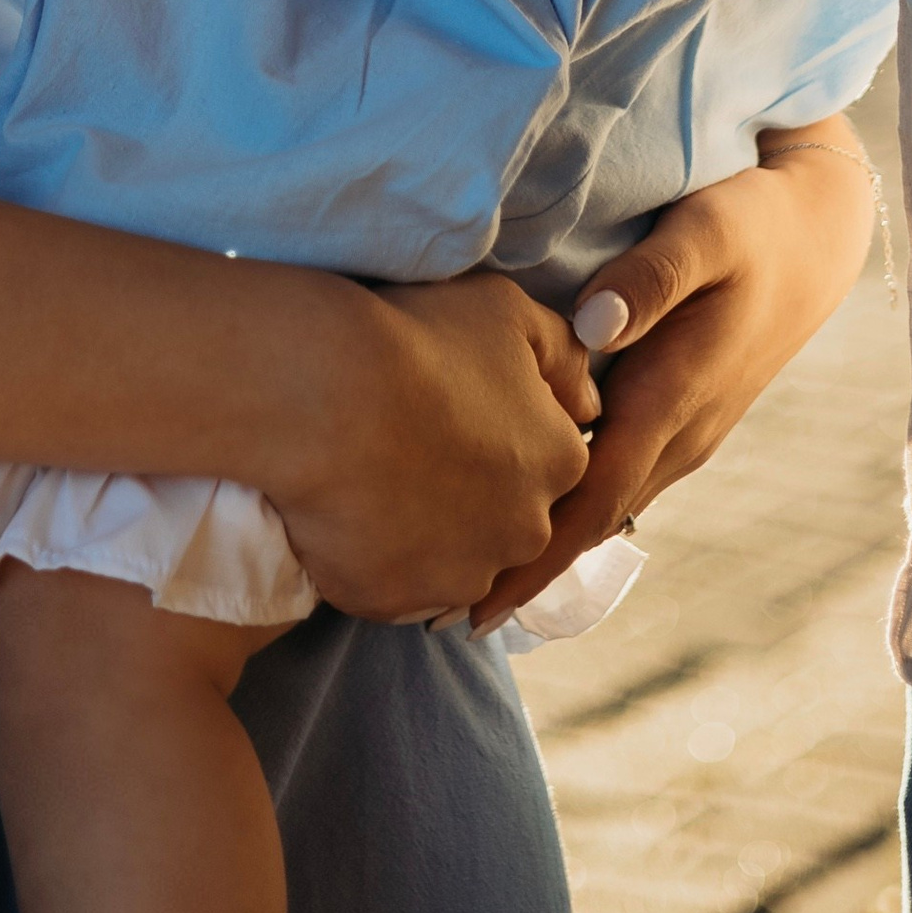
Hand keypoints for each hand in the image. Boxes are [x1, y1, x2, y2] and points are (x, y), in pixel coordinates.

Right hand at [271, 268, 596, 625]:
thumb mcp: (508, 311)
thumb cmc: (418, 338)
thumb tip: (587, 403)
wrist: (324, 394)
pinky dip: (372, 559)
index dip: (499, 435)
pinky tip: (345, 511)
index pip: (547, 460)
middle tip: (412, 444)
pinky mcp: (395, 601)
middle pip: (505, 520)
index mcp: (560, 463)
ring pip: (451, 561)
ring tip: (373, 476)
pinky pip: (389, 586)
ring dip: (425, 533)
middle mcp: (525, 532)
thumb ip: (564, 355)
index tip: (453, 410)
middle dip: (470, 494)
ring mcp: (461, 575)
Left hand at [464, 135, 878, 629]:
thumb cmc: (750, 223)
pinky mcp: (685, 417)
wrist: (816, 238)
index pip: (595, 500)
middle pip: (592, 522)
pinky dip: (576, 511)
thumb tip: (587, 330)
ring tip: (473, 582)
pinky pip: (622, 480)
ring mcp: (688, 431)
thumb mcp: (703, 232)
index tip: (479, 610)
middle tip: (437, 615)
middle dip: (523, 572)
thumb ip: (648, 278)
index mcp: (674, 395)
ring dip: (547, 548)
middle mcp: (682, 432)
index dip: (536, 558)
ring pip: (608, 507)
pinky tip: (532, 512)